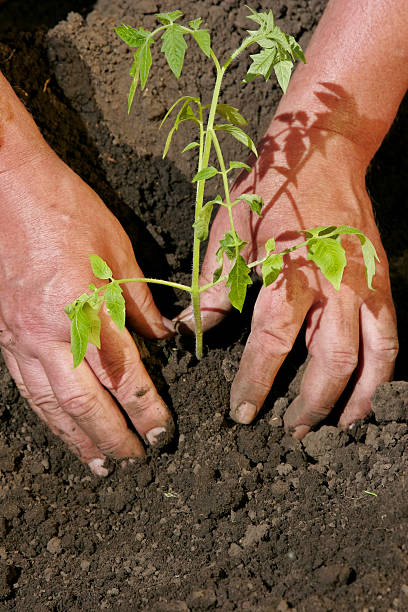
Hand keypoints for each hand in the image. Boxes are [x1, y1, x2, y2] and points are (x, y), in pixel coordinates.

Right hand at [0, 147, 173, 474]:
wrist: (6, 188)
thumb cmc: (65, 210)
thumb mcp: (117, 251)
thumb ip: (139, 302)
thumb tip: (160, 337)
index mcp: (86, 310)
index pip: (123, 377)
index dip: (144, 410)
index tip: (161, 432)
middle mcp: (51, 334)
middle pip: (85, 403)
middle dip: (112, 438)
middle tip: (135, 460)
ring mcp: (22, 338)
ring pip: (51, 404)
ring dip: (76, 438)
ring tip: (98, 465)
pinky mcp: (6, 335)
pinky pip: (26, 386)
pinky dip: (47, 414)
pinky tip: (58, 426)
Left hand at [177, 121, 397, 436]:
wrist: (325, 152)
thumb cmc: (272, 190)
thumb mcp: (231, 229)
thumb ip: (215, 284)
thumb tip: (190, 328)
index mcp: (291, 270)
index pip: (273, 342)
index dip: (257, 381)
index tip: (242, 411)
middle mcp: (335, 283)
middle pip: (331, 361)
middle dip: (310, 403)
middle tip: (288, 429)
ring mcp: (366, 284)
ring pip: (372, 357)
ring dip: (356, 398)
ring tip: (338, 426)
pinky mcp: (383, 282)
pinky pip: (391, 337)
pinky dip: (382, 370)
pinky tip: (368, 390)